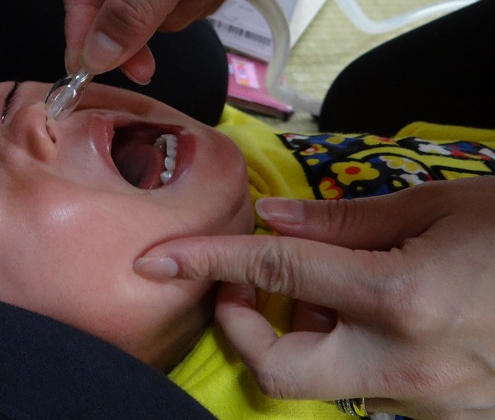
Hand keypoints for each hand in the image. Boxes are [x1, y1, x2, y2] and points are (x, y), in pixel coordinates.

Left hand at [134, 177, 494, 418]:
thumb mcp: (442, 206)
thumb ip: (348, 220)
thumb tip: (273, 223)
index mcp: (401, 298)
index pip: (274, 277)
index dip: (207, 262)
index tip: (158, 258)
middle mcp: (406, 365)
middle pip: (279, 370)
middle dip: (239, 328)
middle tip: (242, 286)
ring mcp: (429, 405)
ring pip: (321, 385)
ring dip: (295, 338)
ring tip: (319, 291)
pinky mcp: (447, 419)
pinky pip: (368, 392)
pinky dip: (343, 354)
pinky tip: (364, 316)